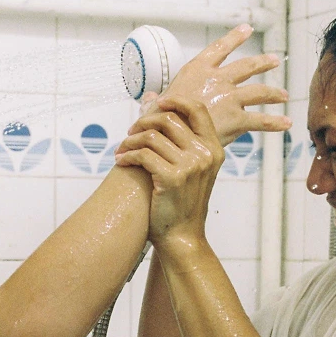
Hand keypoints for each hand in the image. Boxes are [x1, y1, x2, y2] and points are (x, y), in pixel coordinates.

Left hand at [115, 96, 224, 244]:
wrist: (182, 236)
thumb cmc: (182, 201)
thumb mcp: (193, 168)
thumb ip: (181, 138)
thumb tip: (156, 100)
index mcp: (214, 149)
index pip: (197, 109)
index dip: (175, 100)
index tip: (157, 103)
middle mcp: (205, 155)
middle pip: (168, 119)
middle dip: (143, 122)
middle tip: (130, 133)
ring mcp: (190, 166)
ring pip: (151, 137)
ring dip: (130, 141)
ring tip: (121, 150)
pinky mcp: (171, 178)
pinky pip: (142, 155)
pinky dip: (127, 156)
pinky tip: (121, 162)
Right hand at [155, 25, 290, 144]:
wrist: (166, 135)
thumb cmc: (156, 120)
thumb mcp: (152, 104)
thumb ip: (155, 100)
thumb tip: (149, 98)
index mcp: (197, 70)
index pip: (219, 48)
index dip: (235, 37)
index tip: (246, 29)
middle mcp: (217, 79)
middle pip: (247, 66)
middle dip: (263, 62)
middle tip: (273, 60)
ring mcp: (229, 97)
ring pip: (259, 91)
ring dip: (273, 92)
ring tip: (283, 95)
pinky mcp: (236, 119)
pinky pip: (261, 120)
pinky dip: (275, 122)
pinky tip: (286, 124)